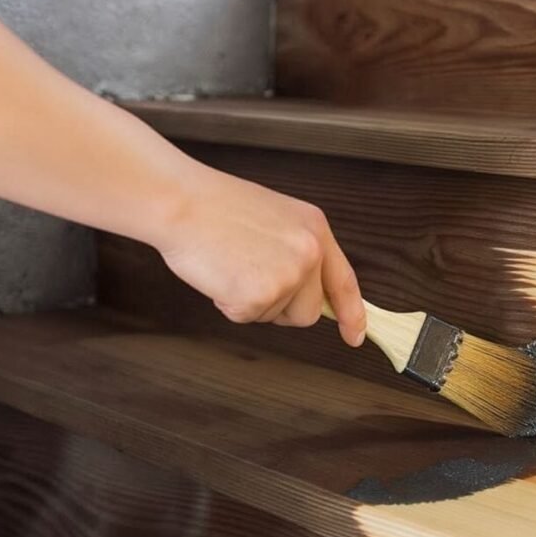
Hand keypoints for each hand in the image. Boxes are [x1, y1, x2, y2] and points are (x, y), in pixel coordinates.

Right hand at [152, 169, 366, 346]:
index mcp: (315, 229)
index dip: (352, 313)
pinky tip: (220, 272)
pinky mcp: (259, 295)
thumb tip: (311, 294)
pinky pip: (246, 317)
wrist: (180, 201)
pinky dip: (228, 303)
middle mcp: (309, 253)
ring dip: (252, 302)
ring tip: (232, 264)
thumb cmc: (217, 208)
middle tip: (249, 272)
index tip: (355, 335)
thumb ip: (300, 252)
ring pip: (276, 317)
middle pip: (308, 312)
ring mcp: (287, 276)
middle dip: (281, 306)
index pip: (344, 281)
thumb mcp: (277, 219)